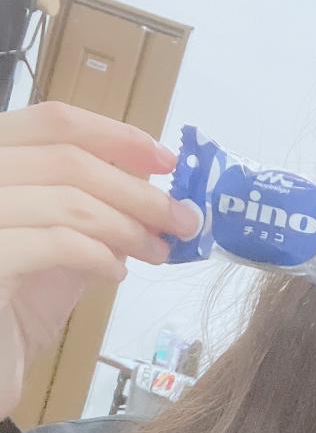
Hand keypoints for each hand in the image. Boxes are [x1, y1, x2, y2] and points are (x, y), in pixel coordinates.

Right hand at [0, 101, 197, 421]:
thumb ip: (92, 215)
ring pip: (67, 200)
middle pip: (68, 159)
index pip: (52, 122)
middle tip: (182, 219)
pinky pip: (55, 243)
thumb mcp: (58, 250)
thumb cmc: (11, 310)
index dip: (116, 137)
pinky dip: (99, 254)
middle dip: (137, 189)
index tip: (166, 159)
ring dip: (128, 226)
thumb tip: (152, 195)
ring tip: (157, 251)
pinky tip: (117, 272)